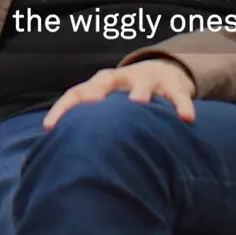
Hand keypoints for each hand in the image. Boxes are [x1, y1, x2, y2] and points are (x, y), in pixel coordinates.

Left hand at [42, 58, 196, 128]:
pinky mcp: (173, 86)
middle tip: (89, 105)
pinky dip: (182, 106)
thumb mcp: (109, 107)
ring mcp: (148, 80)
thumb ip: (91, 128)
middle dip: (96, 93)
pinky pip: (178, 96)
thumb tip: (60, 163)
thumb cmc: (126, 99)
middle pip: (104, 81)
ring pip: (142, 85)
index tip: (49, 127)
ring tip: (138, 105)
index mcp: (101, 85)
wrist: (163, 71)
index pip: (76, 92)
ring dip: (139, 93)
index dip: (63, 109)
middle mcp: (122, 79)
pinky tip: (186, 120)